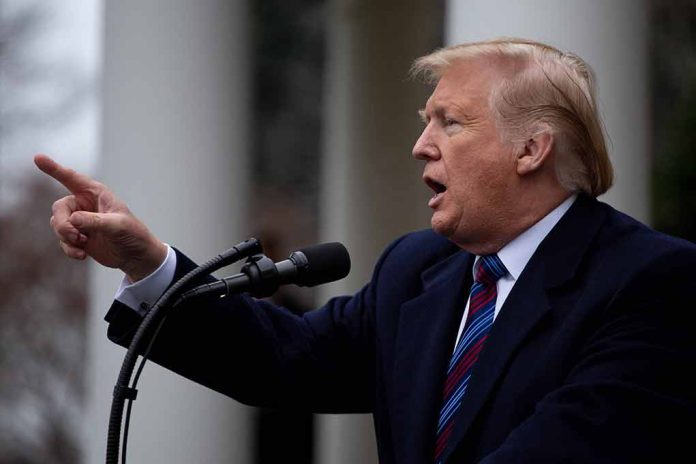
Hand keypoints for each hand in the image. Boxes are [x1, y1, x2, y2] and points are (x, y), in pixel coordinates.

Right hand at [34, 154, 167, 281]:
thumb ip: (95, 221)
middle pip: (59, 208)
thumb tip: (73, 220)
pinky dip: (69, 248)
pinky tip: (82, 255)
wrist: (136, 256)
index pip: (72, 178)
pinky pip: (63, 240)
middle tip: (76, 236)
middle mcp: (85, 205)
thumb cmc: (133, 234)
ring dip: (66, 237)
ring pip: (58, 224)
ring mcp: (80, 222)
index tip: (37, 157)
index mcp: (96, 194)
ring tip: (83, 244)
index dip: (54, 168)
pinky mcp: (78, 237)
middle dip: (63, 224)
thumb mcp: (118, 225)